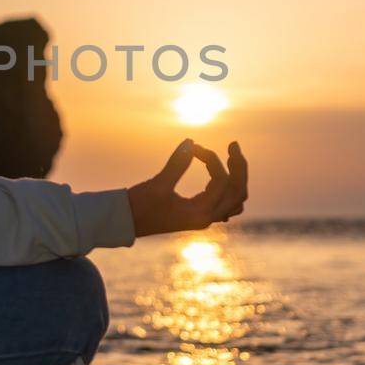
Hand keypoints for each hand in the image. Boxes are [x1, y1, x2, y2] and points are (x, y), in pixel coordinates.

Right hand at [126, 139, 247, 237]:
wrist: (124, 222)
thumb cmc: (138, 206)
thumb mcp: (158, 184)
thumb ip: (177, 163)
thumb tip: (191, 141)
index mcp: (200, 213)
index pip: (221, 182)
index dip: (212, 159)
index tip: (195, 147)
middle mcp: (206, 218)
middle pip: (238, 193)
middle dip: (240, 167)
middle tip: (233, 145)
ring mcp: (203, 218)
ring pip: (235, 200)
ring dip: (237, 178)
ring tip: (232, 158)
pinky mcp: (198, 215)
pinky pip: (225, 204)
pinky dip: (228, 188)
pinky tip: (219, 174)